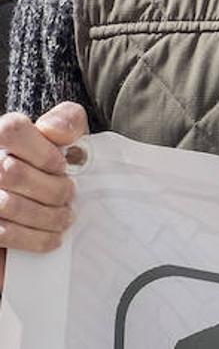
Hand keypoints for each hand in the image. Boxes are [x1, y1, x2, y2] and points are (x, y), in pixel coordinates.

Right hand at [0, 103, 87, 288]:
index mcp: (1, 135)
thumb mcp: (66, 136)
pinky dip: (35, 238)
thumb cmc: (52, 164)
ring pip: (8, 206)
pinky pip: (5, 234)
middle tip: (69, 196)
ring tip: (65, 217)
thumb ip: (66, 122)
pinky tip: (52, 238)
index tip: (63, 166)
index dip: (43, 152)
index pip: (11, 131)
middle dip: (52, 189)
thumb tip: (53, 130)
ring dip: (48, 216)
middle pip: (11, 173)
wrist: (41, 199)